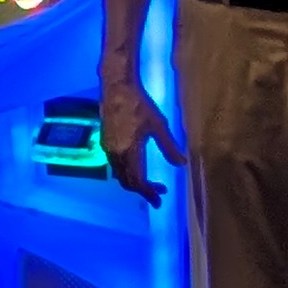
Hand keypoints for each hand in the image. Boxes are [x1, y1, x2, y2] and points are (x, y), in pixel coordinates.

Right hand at [101, 70, 182, 205]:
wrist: (116, 88)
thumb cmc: (140, 105)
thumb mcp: (159, 125)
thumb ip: (169, 147)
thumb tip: (182, 164)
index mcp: (129, 152)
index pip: (138, 181)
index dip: (149, 193)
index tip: (160, 199)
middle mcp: (115, 155)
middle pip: (127, 182)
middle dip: (143, 190)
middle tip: (159, 192)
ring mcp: (108, 149)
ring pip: (120, 175)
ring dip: (134, 181)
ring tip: (151, 182)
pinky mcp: (105, 143)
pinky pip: (115, 166)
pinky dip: (127, 172)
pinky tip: (138, 166)